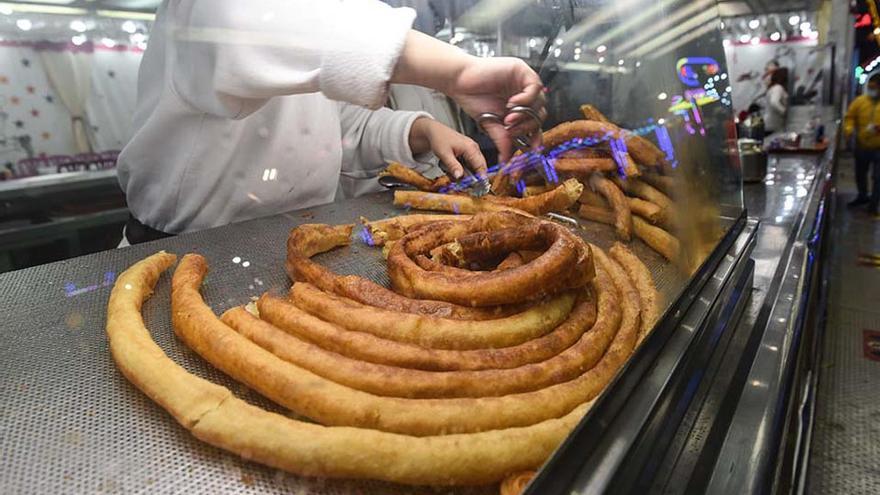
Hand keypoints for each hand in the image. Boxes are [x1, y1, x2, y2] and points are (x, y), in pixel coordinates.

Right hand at [392, 32, 545, 163]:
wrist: (459, 82)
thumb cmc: (473, 98)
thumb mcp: (491, 124)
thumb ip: (503, 139)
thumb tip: (507, 160)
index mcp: (520, 107)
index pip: (536, 123)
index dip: (536, 136)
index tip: (533, 148)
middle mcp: (524, 94)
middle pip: (539, 114)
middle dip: (527, 126)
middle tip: (510, 130)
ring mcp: (524, 82)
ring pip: (540, 102)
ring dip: (525, 114)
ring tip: (508, 118)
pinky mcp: (522, 70)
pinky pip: (534, 86)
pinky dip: (526, 98)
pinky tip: (512, 103)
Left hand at [408, 117, 486, 179]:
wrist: (435, 131)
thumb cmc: (439, 139)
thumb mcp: (444, 154)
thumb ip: (453, 166)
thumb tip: (460, 176)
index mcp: (471, 148)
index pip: (481, 166)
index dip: (481, 178)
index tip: (477, 188)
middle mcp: (474, 148)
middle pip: (480, 168)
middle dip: (471, 177)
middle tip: (461, 183)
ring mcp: (472, 150)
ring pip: (474, 167)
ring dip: (465, 173)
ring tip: (450, 171)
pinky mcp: (468, 152)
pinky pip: (469, 164)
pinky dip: (462, 169)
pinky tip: (452, 167)